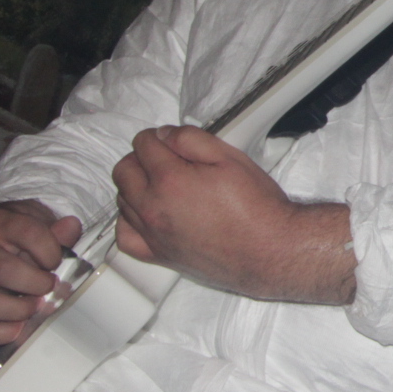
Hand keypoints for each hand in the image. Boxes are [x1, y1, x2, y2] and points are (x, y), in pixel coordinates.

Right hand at [0, 200, 81, 344]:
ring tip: (34, 307)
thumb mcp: (40, 227)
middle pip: (3, 269)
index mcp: (1, 224)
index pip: (28, 234)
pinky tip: (19, 327)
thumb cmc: (22, 238)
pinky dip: (0, 333)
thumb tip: (71, 228)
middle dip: (34, 284)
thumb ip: (58, 233)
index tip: (56, 261)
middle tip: (49, 287)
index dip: (49, 251)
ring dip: (15, 310)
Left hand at [111, 125, 355, 303]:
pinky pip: (124, 235)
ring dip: (136, 186)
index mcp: (169, 180)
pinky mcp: (158, 255)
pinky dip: (130, 220)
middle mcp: (152, 208)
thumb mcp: (230, 158)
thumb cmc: (256, 205)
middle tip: (168, 160)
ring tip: (165, 186)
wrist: (270, 250)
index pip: (142, 145)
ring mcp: (152, 234)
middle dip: (140, 158)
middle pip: (123, 171)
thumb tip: (164, 135)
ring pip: (122, 200)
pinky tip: (148, 214)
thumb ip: (191, 139)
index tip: (173, 141)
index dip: (158, 137)